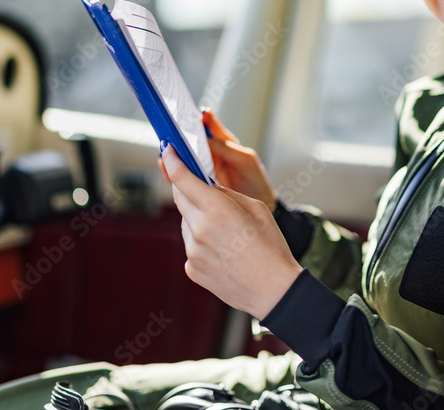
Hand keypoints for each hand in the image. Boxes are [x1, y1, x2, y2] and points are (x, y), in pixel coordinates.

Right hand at [159, 109, 277, 210]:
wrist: (259, 205)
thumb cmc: (255, 180)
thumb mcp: (245, 160)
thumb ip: (225, 148)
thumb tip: (205, 136)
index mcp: (223, 143)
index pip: (207, 127)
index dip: (196, 120)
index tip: (186, 114)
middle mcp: (211, 154)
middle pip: (191, 142)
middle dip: (178, 137)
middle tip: (168, 132)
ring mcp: (204, 169)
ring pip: (184, 159)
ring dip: (173, 155)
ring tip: (164, 151)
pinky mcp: (199, 184)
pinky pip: (183, 176)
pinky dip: (173, 173)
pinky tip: (167, 170)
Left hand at [163, 143, 301, 319]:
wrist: (274, 290)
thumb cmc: (272, 247)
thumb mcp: (256, 208)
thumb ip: (227, 194)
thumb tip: (208, 188)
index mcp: (217, 210)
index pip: (182, 178)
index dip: (173, 161)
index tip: (169, 151)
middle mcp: (199, 229)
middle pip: (180, 198)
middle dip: (187, 188)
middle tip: (198, 184)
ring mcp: (193, 251)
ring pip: (186, 222)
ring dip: (197, 217)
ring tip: (224, 229)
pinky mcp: (192, 268)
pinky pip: (191, 245)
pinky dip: (201, 240)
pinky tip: (223, 249)